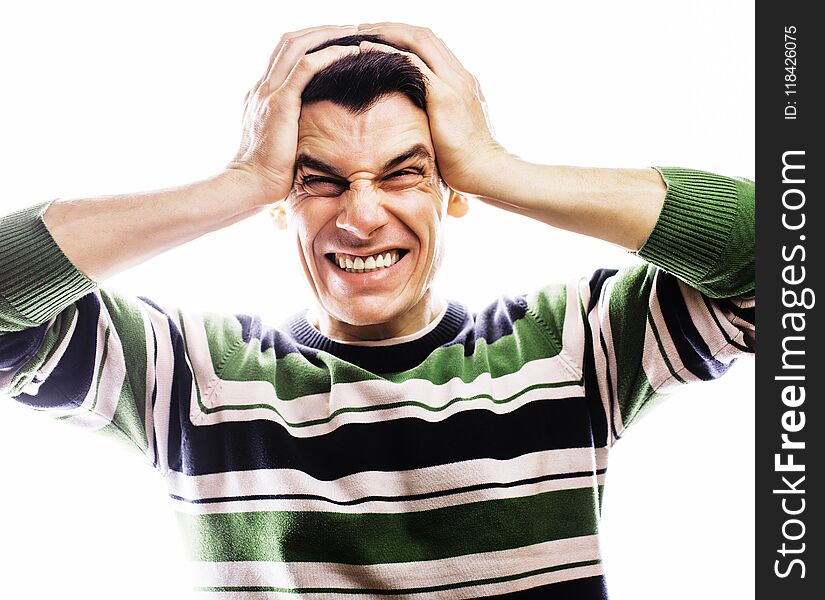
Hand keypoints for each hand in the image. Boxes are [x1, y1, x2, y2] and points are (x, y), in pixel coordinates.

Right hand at [226, 25, 360, 203]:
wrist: (249, 186)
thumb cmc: (268, 174)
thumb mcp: (279, 144)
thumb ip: (291, 129)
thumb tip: (310, 133)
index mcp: (262, 94)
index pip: (284, 54)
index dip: (310, 41)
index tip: (335, 40)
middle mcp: (263, 87)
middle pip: (290, 41)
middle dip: (321, 30)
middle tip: (349, 29)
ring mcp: (268, 93)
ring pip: (297, 46)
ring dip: (328, 35)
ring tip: (354, 33)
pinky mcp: (279, 104)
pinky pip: (305, 68)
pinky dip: (328, 55)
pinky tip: (349, 53)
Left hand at [355, 23, 507, 196]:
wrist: (486, 171)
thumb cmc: (468, 160)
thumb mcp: (452, 130)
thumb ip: (438, 116)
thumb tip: (418, 120)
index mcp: (462, 81)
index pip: (432, 46)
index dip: (405, 36)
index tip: (381, 37)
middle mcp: (459, 75)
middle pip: (424, 35)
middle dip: (392, 27)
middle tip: (364, 28)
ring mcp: (454, 83)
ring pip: (418, 41)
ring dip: (388, 32)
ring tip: (362, 32)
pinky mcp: (444, 96)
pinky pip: (413, 63)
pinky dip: (390, 52)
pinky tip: (370, 51)